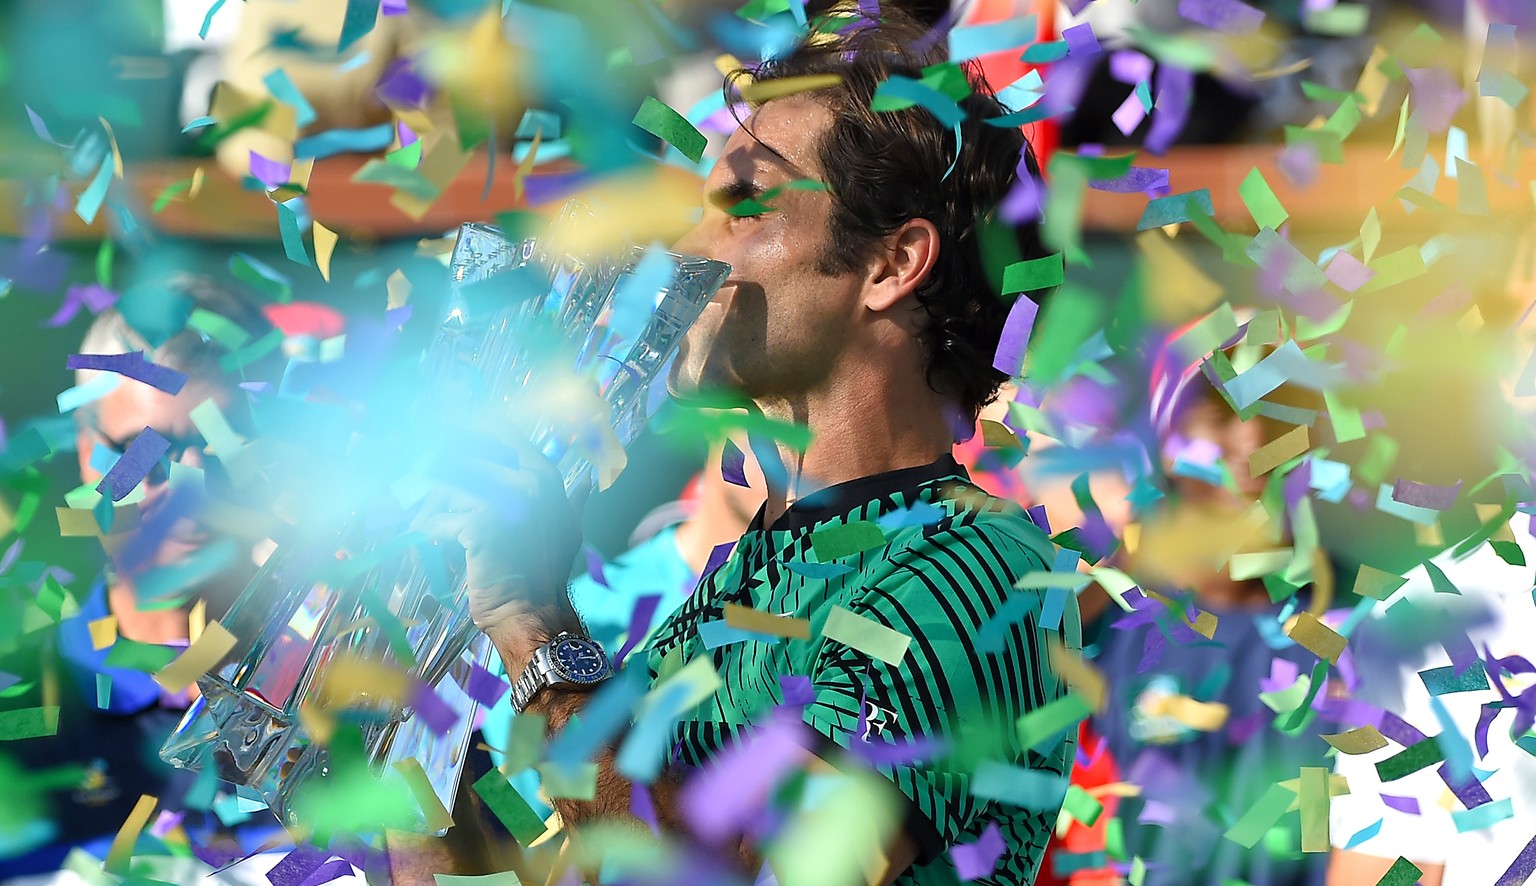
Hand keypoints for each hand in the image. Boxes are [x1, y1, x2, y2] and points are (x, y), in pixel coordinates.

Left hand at [410, 434, 583, 636]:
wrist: (534, 612)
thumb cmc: (547, 572)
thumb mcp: (568, 530)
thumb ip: (573, 500)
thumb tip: (587, 482)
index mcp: (545, 476)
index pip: (500, 430)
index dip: (469, 433)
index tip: (450, 444)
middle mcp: (528, 480)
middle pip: (462, 456)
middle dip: (439, 477)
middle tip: (430, 497)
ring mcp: (505, 501)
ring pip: (445, 487)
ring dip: (431, 507)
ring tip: (430, 525)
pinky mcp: (480, 525)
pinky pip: (436, 520)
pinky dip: (428, 534)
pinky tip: (432, 544)